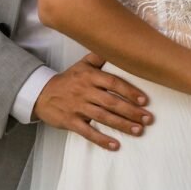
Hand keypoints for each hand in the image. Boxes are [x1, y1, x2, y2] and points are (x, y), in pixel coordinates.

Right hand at [32, 53, 152, 150]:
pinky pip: (88, 132)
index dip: (129, 91)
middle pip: (111, 102)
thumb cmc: (69, 79)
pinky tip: (115, 145)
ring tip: (138, 130)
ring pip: (103, 117)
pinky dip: (102, 140)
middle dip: (131, 111)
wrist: (42, 94)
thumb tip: (118, 44)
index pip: (113, 83)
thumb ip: (100, 56)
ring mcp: (78, 107)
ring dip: (122, 125)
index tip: (144, 100)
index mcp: (90, 76)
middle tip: (148, 119)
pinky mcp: (71, 122)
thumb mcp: (83, 64)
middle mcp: (85, 91)